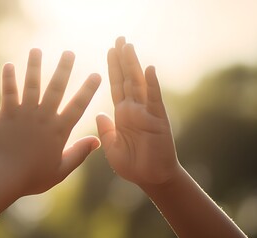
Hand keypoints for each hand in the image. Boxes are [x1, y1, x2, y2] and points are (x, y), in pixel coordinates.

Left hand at [0, 49, 100, 195]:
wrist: (4, 177)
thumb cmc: (33, 177)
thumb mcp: (61, 169)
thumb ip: (79, 153)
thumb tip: (98, 140)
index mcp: (59, 130)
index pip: (78, 106)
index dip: (88, 89)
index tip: (96, 74)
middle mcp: (44, 117)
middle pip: (56, 88)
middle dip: (64, 68)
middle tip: (69, 52)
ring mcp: (24, 114)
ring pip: (32, 84)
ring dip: (35, 66)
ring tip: (36, 50)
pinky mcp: (6, 114)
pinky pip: (9, 92)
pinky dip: (9, 78)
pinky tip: (9, 64)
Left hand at [96, 37, 178, 186]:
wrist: (150, 179)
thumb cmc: (132, 166)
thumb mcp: (112, 147)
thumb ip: (106, 129)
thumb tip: (98, 113)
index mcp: (122, 115)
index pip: (116, 86)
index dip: (112, 68)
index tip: (109, 51)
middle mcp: (134, 109)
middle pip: (127, 79)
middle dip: (123, 59)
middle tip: (119, 39)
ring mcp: (146, 112)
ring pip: (139, 84)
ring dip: (134, 65)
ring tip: (129, 46)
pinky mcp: (158, 120)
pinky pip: (154, 99)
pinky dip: (152, 84)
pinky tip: (149, 69)